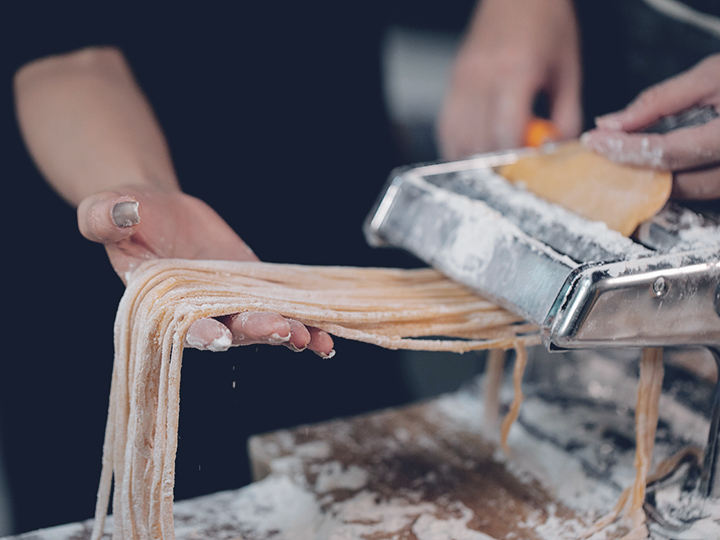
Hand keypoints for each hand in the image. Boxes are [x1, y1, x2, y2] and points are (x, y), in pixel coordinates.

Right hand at [78, 185, 334, 356]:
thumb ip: (105, 217)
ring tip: (314, 339)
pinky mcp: (253, 288)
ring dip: (288, 333)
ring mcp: (229, 301)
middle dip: (257, 331)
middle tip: (283, 330)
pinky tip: (327, 334)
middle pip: (231, 328)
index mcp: (160, 303)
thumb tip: (115, 213)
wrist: (156, 211)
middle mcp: (199, 309)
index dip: (202, 333)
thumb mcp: (108, 210)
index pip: (181, 326)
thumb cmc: (126, 214)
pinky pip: (280, 306)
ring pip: (261, 325)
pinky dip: (303, 321)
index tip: (221, 338)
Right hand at [437, 0, 581, 158]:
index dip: (514, 158)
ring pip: (456, 138)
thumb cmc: (546, 24)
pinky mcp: (452, 81)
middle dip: (495, 163)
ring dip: (474, 157)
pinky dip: (457, 145)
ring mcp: (462, 79)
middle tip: (512, 168)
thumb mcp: (569, 71)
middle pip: (478, 141)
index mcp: (516, 71)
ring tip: (493, 160)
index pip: (505, 132)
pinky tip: (474, 149)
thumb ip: (566, 115)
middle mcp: (482, 76)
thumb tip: (557, 151)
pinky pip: (446, 126)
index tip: (527, 168)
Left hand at [582, 54, 719, 199]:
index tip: (597, 141)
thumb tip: (613, 123)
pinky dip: (678, 178)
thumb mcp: (711, 75)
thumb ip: (660, 102)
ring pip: (691, 192)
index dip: (623, 149)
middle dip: (634, 170)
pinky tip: (659, 165)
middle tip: (606, 153)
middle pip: (675, 181)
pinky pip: (705, 188)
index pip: (664, 152)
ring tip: (628, 159)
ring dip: (655, 179)